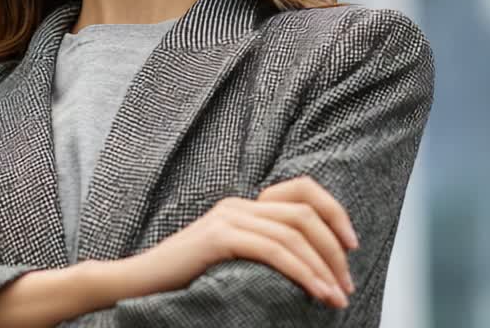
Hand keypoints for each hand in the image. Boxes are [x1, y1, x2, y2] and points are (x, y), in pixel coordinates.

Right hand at [125, 176, 358, 308]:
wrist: (138, 284)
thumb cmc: (185, 281)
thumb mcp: (231, 262)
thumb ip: (260, 252)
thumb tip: (308, 269)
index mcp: (243, 206)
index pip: (302, 191)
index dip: (334, 213)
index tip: (351, 247)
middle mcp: (238, 204)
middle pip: (305, 213)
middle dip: (334, 251)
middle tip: (346, 285)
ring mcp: (228, 218)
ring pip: (294, 233)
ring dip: (323, 267)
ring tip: (337, 297)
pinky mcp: (219, 237)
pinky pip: (274, 250)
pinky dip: (302, 271)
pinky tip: (315, 291)